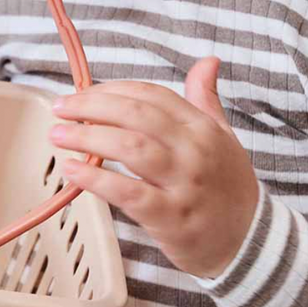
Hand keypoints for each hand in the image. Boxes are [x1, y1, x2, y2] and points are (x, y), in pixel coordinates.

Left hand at [50, 56, 259, 278]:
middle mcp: (193, 151)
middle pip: (136, 115)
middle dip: (91, 107)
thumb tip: (207, 63)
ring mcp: (182, 184)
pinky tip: (73, 171)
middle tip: (61, 109)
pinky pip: (127, 193)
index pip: (152, 95)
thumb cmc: (229, 193)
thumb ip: (207, 102)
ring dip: (88, 138)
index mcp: (202, 128)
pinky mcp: (170, 217)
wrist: (248, 243)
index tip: (84, 95)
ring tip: (59, 136)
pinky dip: (96, 180)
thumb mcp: (224, 140)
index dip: (113, 91)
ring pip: (130, 149)